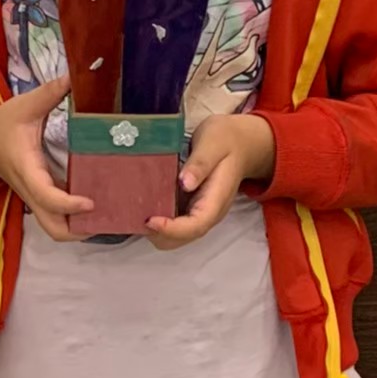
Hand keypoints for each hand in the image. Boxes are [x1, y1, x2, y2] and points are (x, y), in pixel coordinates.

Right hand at [0, 75, 93, 241]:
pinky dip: (77, 217)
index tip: (90, 202)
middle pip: (53, 229)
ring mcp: (36, 197)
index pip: (45, 196)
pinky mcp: (40, 196)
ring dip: (80, 228)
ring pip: (56, 228)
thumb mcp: (25, 105)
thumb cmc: (2, 124)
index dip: (68, 204)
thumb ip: (51, 92)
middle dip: (79, 231)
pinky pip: (58, 216)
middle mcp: (31, 190)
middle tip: (107, 216)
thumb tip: (76, 76)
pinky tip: (100, 202)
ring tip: (108, 212)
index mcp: (26, 169)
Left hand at [146, 113, 274, 250]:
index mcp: (217, 199)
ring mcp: (200, 212)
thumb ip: (200, 163)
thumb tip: (185, 184)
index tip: (150, 220)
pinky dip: (157, 221)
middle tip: (135, 216)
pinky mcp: (191, 207)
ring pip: (177, 235)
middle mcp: (209, 212)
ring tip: (135, 212)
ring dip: (155, 231)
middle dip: (158, 234)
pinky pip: (174, 223)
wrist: (240, 142)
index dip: (172, 229)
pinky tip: (142, 205)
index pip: (196, 225)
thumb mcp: (213, 142)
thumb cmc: (226, 139)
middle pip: (183, 238)